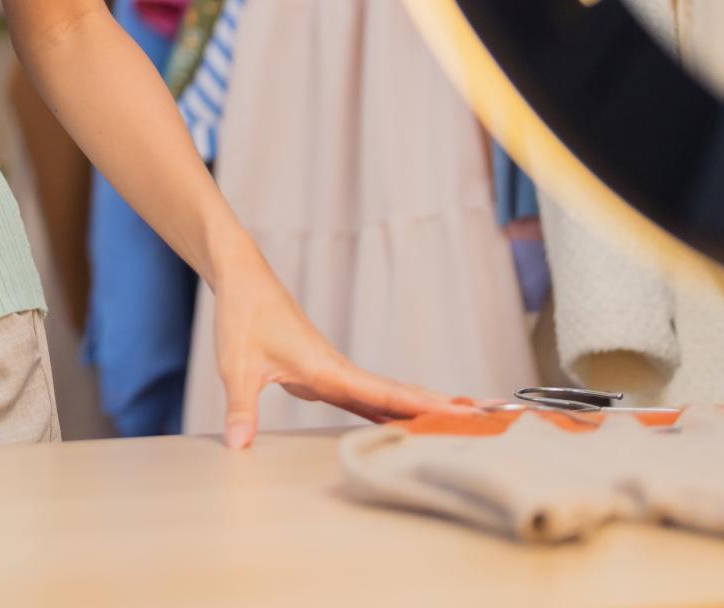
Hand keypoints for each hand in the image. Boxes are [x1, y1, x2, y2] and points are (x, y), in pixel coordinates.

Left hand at [209, 238, 464, 448]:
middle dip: (439, 410)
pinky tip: (401, 423)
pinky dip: (388, 408)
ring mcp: (333, 371)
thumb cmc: (241, 315)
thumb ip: (241, 408)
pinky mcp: (322, 373)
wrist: (241, 278)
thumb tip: (238, 446)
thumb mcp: (235, 366)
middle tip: (488, 422)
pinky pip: (365, 395)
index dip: (424, 407)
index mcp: (327, 369)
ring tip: (462, 424)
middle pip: (398, 394)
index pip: (385, 393)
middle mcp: (338, 370)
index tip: (465, 415)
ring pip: (384, 395)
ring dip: (418, 409)